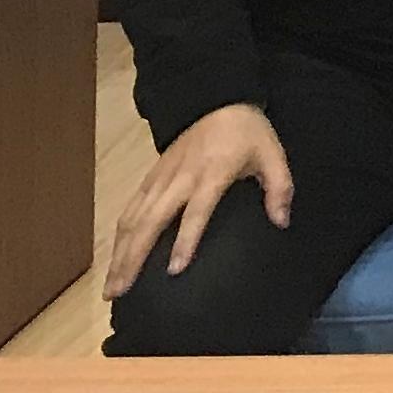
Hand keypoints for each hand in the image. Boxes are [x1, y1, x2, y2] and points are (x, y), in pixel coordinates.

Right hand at [104, 103, 292, 297]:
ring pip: (133, 218)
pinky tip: (114, 257)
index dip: (185, 240)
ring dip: (119, 252)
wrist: (219, 99)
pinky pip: (130, 207)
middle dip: (133, 257)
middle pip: (151, 221)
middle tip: (120, 292)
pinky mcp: (151, 175)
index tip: (173, 270)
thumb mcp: (273, 154)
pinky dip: (119, 234)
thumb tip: (281, 221)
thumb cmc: (248, 133)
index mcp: (212, 173)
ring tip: (111, 287)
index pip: (196, 212)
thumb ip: (280, 187)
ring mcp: (161, 177)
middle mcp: (180, 178)